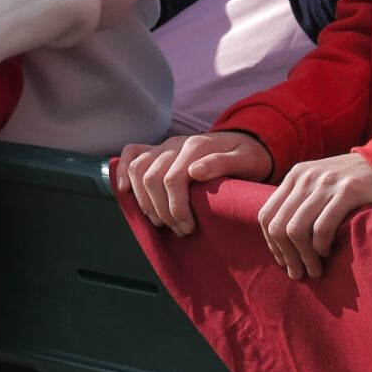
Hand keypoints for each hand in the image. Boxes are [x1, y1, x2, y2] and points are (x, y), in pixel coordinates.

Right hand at [119, 131, 271, 234]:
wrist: (248, 142)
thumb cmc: (249, 156)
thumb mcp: (247, 160)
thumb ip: (223, 163)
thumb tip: (195, 171)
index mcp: (197, 146)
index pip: (173, 179)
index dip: (176, 208)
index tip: (188, 228)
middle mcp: (176, 143)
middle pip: (152, 178)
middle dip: (162, 210)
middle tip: (180, 229)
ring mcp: (165, 146)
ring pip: (138, 170)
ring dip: (145, 200)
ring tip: (161, 221)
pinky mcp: (158, 150)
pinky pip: (132, 153)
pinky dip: (122, 171)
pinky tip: (123, 190)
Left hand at [258, 153, 371, 278]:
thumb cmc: (350, 182)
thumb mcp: (319, 183)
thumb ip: (299, 202)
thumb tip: (280, 243)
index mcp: (295, 175)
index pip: (267, 215)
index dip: (271, 244)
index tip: (284, 260)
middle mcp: (307, 177)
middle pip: (279, 226)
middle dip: (287, 256)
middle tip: (298, 272)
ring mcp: (326, 183)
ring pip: (297, 230)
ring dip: (303, 257)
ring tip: (314, 270)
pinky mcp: (348, 191)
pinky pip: (322, 227)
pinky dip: (320, 246)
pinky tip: (326, 252)